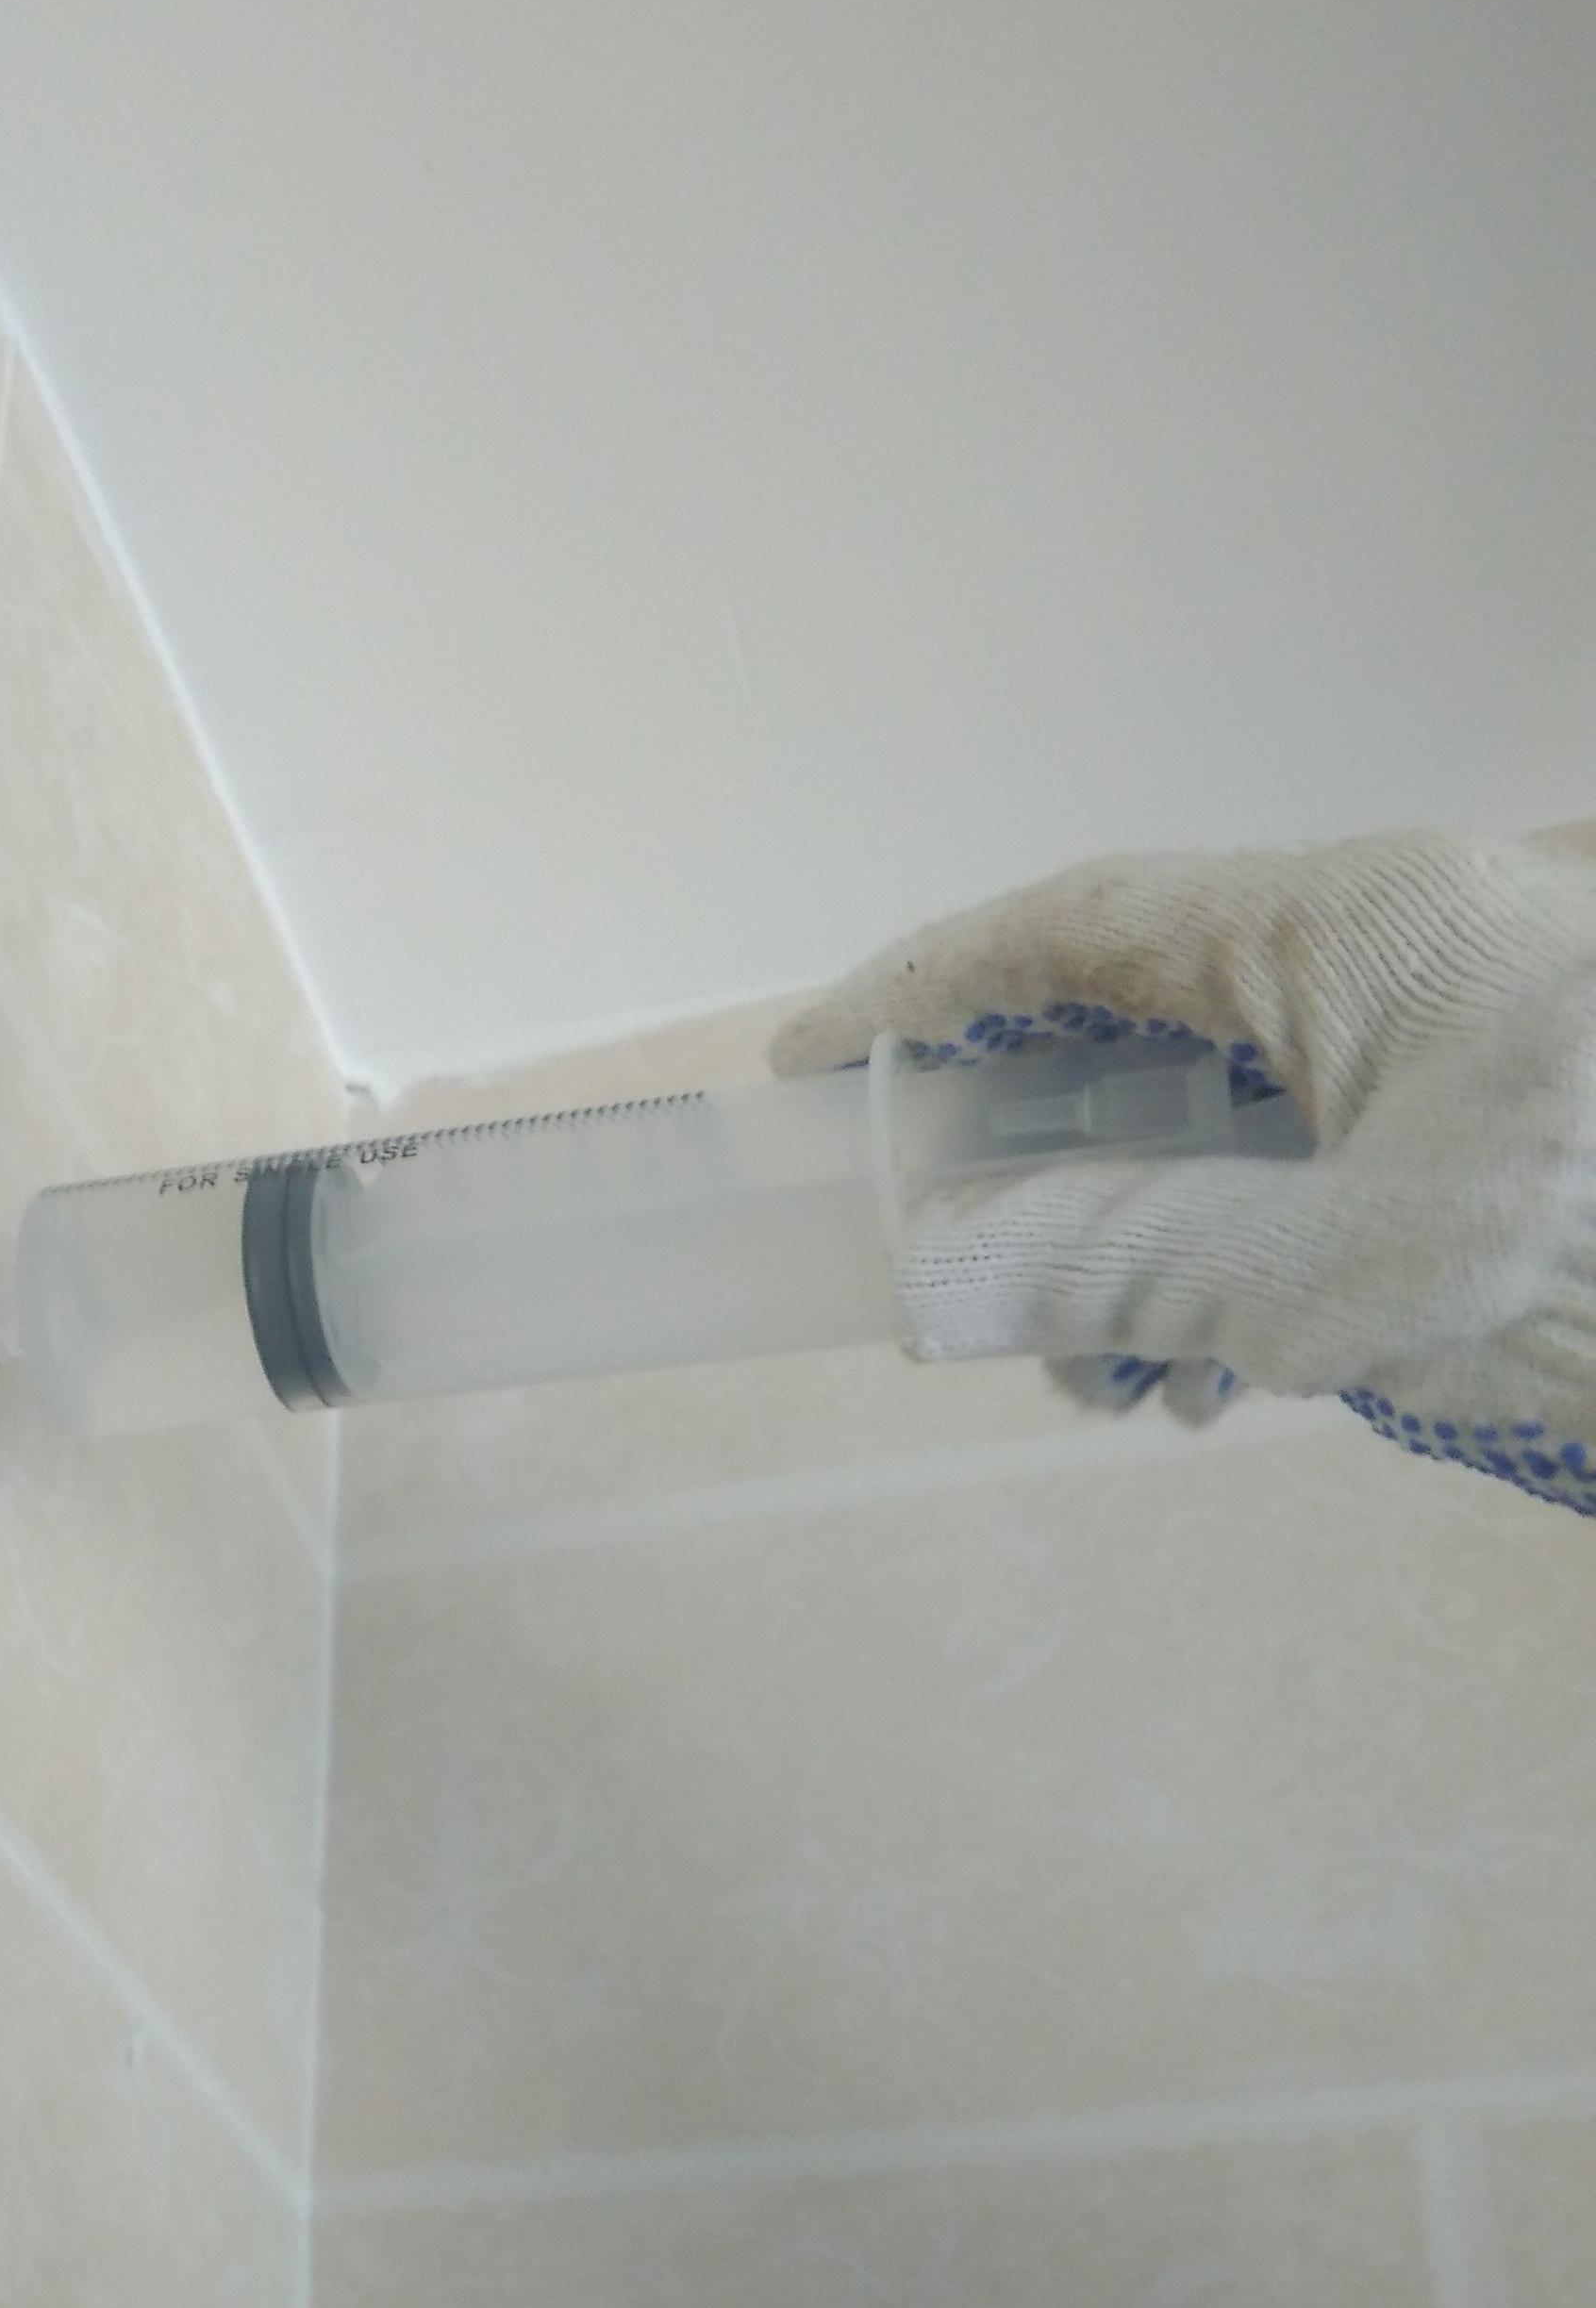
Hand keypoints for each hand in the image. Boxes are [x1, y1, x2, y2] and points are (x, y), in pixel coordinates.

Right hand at [773, 830, 1595, 1510]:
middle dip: (1032, 1161)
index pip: (1079, 925)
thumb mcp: (1339, 1276)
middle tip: (961, 1283)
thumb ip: (1122, 1268)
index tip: (813, 1067)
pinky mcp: (1493, 1120)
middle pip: (1141, 1021)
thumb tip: (940, 1282)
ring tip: (1110, 1384)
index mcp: (1349, 923)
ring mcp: (1451, 1031)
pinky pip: (1307, 1158)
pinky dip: (1230, 1261)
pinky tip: (1214, 1378)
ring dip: (1131, 1241)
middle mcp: (1395, 946)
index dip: (924, 992)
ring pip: (1223, 1109)